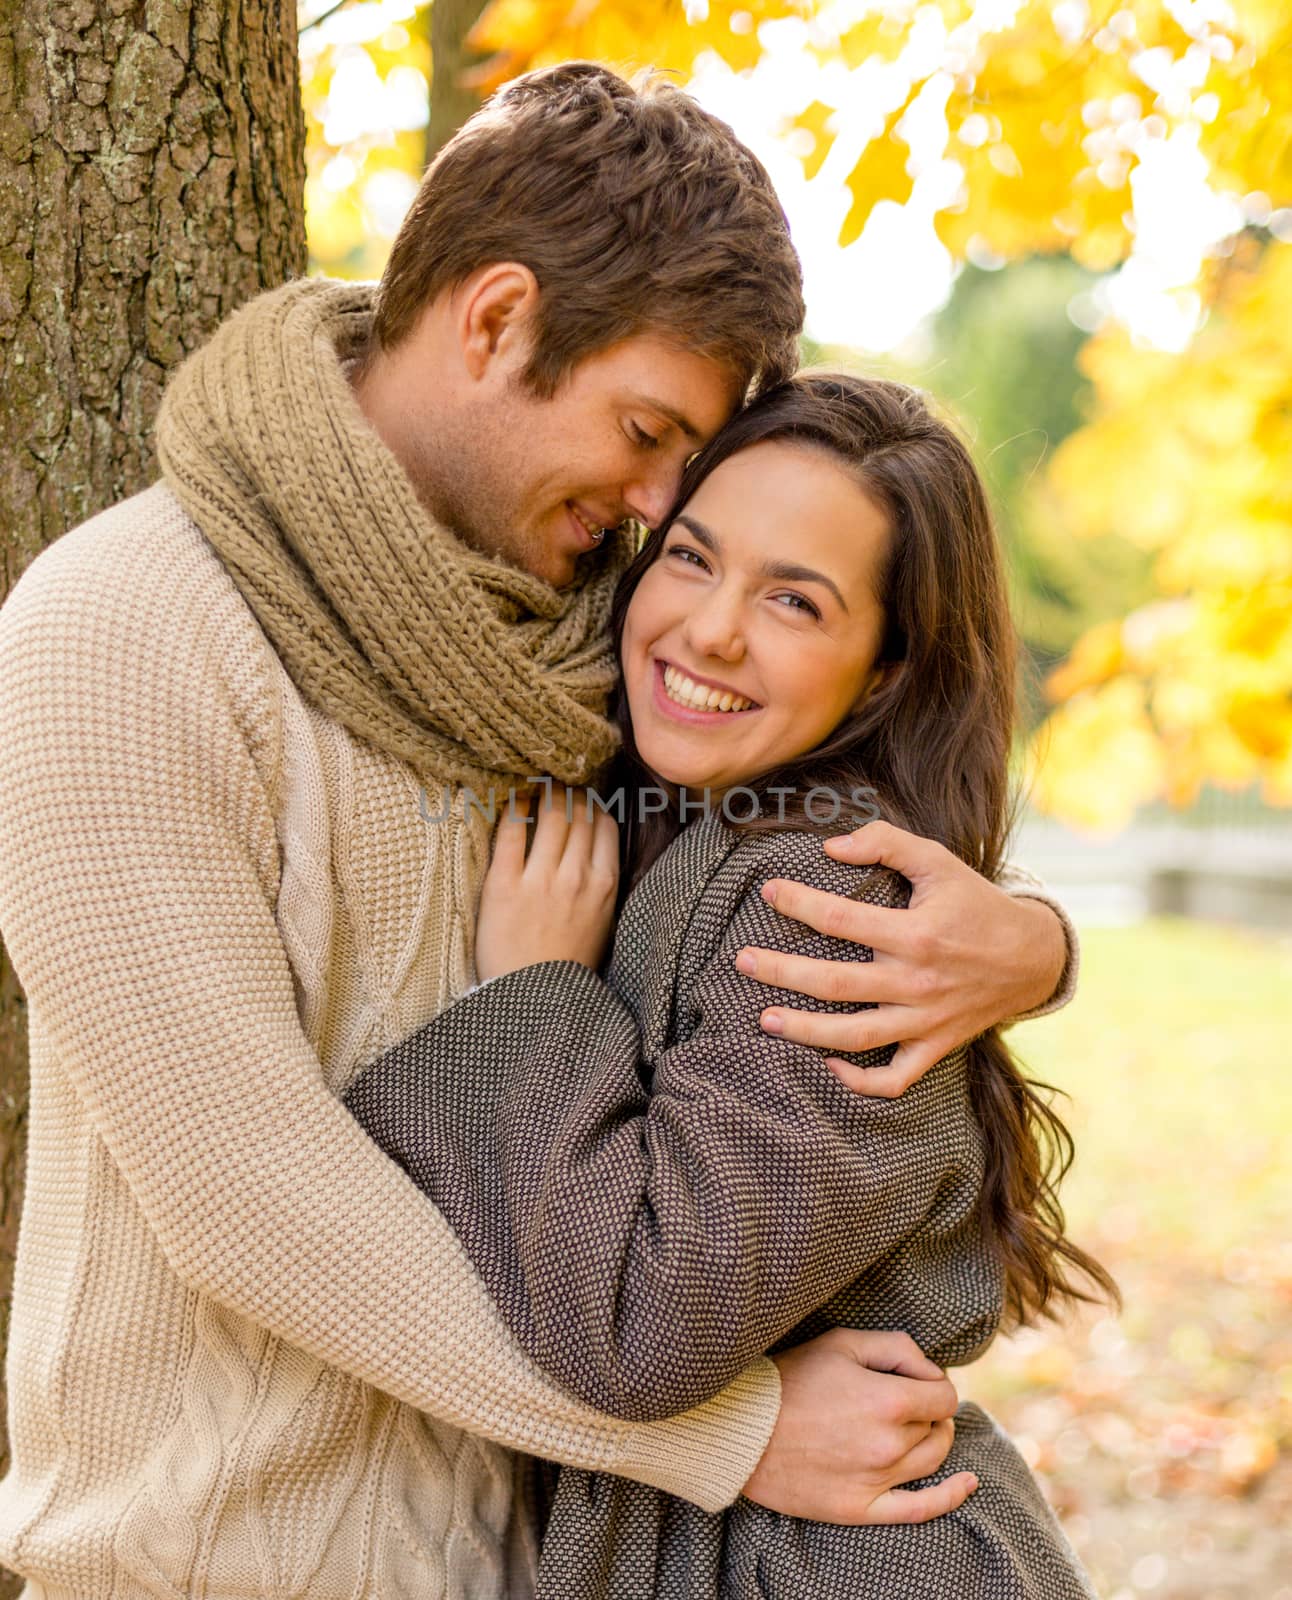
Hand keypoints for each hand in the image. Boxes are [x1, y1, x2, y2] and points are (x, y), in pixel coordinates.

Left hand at [474, 786, 619, 983]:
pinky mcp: (503, 886)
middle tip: (555, 781)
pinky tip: (511, 799)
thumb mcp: (603, 920)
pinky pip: (510, 833)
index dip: (591, 802)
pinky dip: (513, 808)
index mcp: (604, 885)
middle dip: (567, 791)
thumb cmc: (568, 962)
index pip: (604, 823)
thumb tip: (597, 840)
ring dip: (544, 793)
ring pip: (549, 815)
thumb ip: (602, 881)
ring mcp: (540, 880)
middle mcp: (576, 877)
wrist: (533, 999)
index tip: (580, 795)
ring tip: (535, 785)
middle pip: (577, 813)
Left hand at [740, 820, 1066, 1097]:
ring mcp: (925, 1020)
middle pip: (836, 983)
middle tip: (742, 962)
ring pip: (856, 1035)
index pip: (841, 920)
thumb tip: (831, 846)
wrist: (1033, 956)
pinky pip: (896, 1078)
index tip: (768, 891)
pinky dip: (862, 1082)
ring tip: (765, 1019)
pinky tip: (828, 1067)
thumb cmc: (975, 903)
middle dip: (783, 973)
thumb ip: (886, 844)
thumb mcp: (938, 861)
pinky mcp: (935, 1046)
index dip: (798, 903)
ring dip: (807, 1031)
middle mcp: (916, 981)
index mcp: (915, 933)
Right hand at [741, 1328, 975, 1524]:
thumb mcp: (842, 1342)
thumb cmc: (790, 1379)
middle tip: (899, 1397)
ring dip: (932, 1439)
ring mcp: (877, 1481)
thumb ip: (897, 1347)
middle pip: (937, 1426)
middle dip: (926, 1408)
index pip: (944, 1394)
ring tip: (913, 1425)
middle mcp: (889, 1445)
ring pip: (932, 1459)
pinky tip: (968, 1485)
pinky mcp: (860, 1508)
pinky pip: (920, 1509)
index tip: (911, 1378)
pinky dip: (950, 1496)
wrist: (743, 1429)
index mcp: (887, 1401)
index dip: (932, 1381)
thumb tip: (931, 1369)